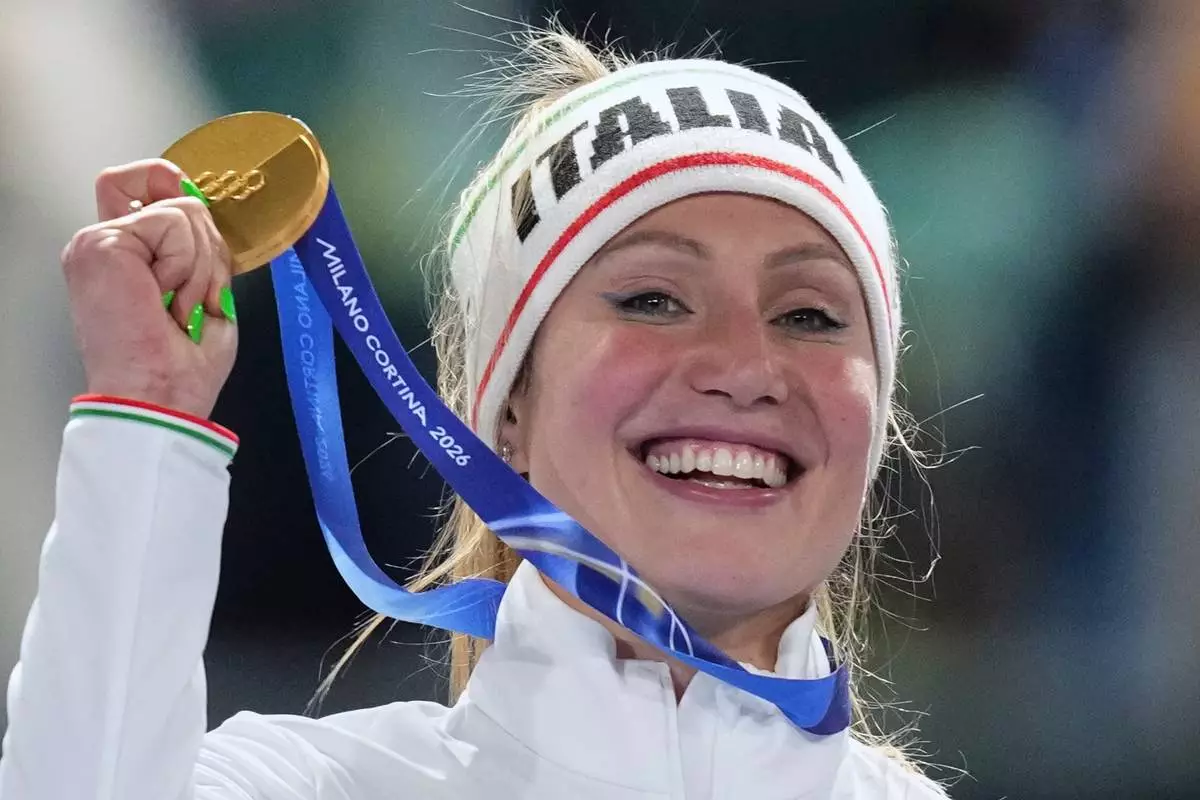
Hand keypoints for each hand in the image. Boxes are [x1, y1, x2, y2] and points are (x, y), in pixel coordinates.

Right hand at [61, 159, 237, 418]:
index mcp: (123, 256)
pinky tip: (164, 301)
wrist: (160, 398)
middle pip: (173, 193)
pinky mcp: (103, 243)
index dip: (177, 186)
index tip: (202, 227)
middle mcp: (103, 243)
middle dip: (207, 247)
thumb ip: (195, 247)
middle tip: (193, 299)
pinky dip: (186, 267)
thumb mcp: (201, 294)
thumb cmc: (178, 365)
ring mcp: (98, 241)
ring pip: (183, 211)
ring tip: (178, 308)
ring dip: (200, 267)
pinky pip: (173, 224)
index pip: (143, 183)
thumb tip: (200, 203)